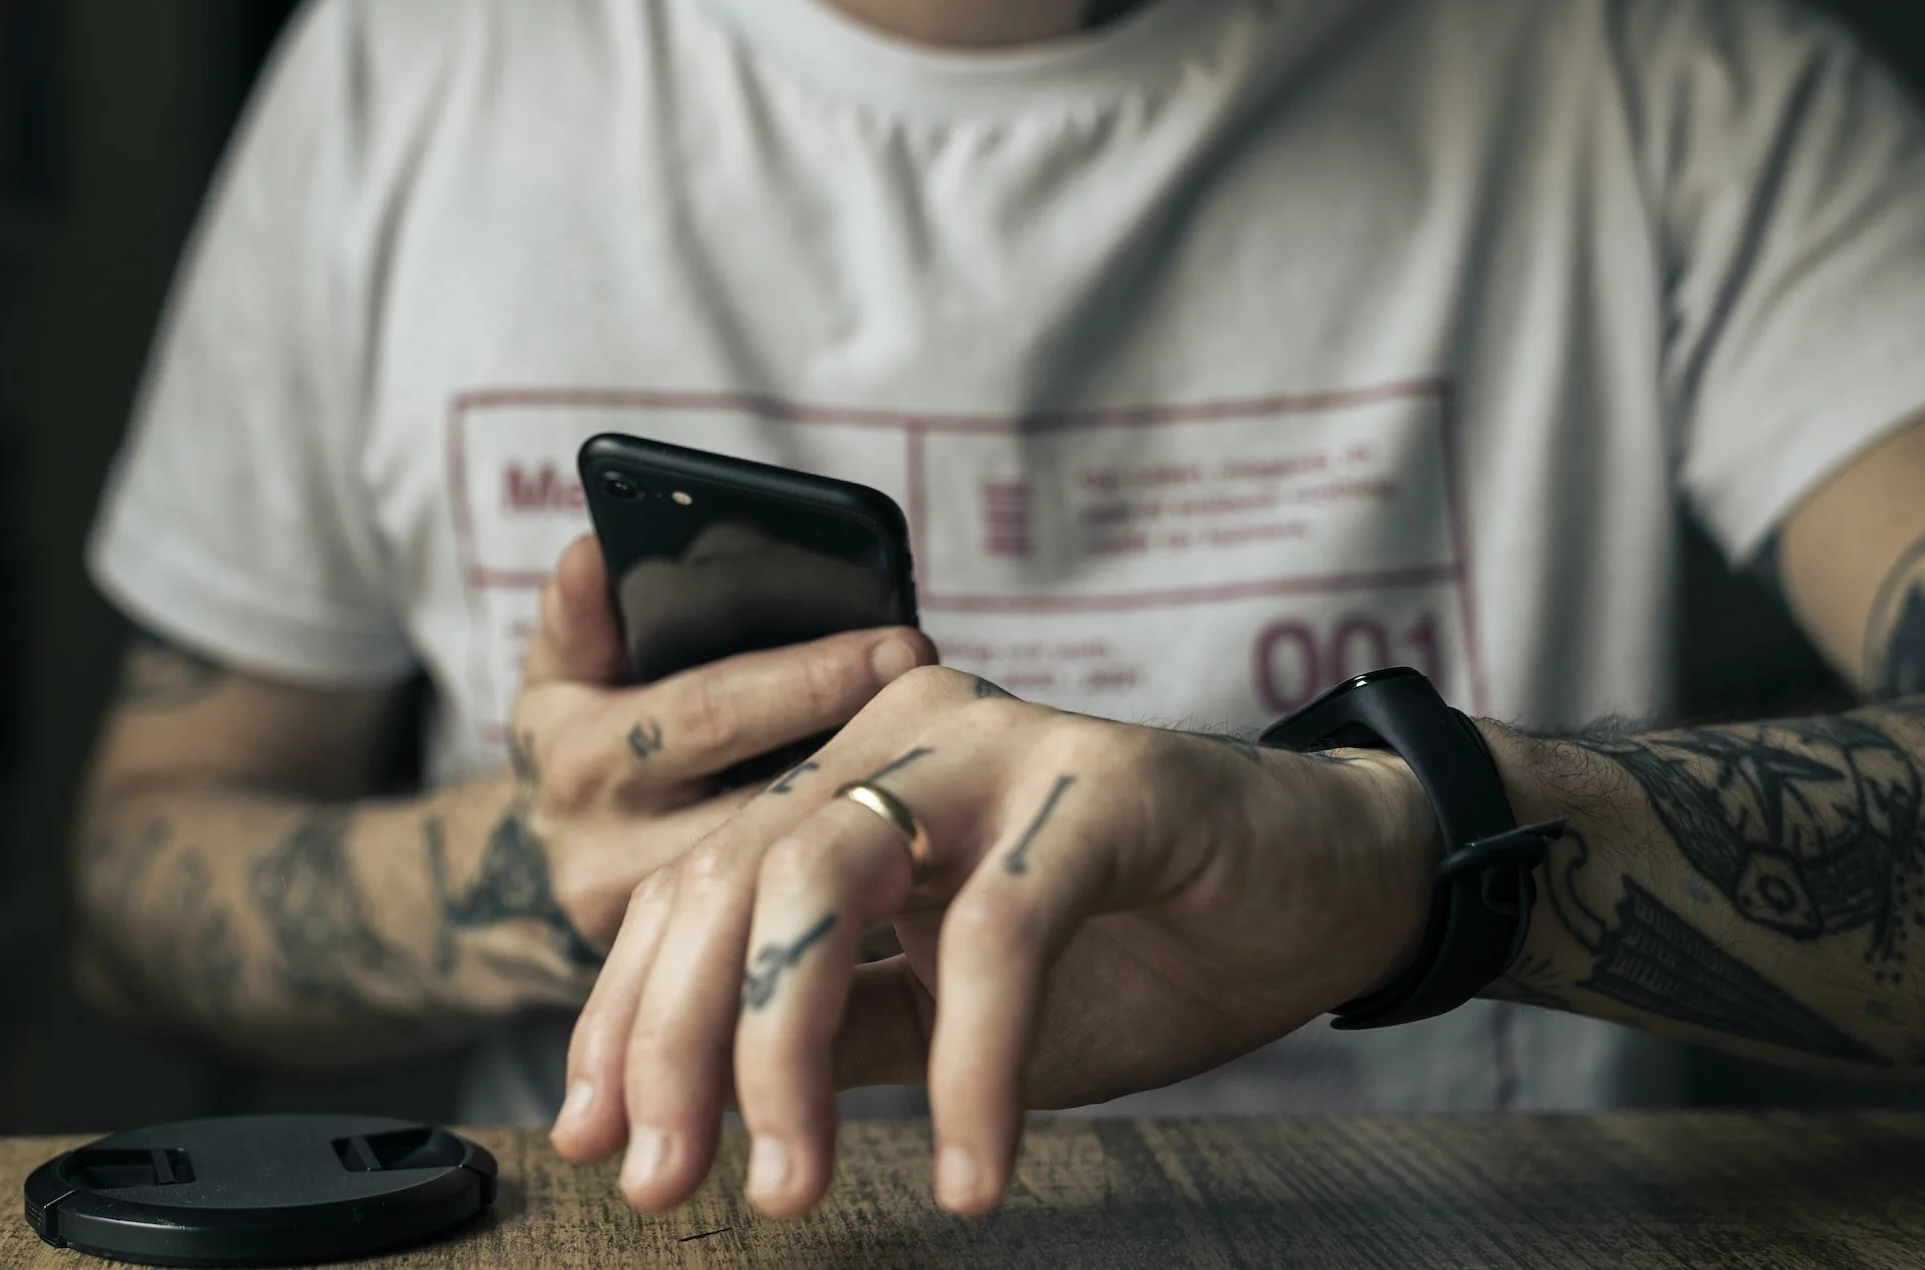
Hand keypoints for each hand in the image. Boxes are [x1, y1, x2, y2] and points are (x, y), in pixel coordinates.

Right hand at [513, 537, 933, 952]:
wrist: (545, 871)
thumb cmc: (583, 738)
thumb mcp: (563, 672)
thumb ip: (579, 613)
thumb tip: (593, 551)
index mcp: (581, 755)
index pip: (711, 711)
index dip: (812, 680)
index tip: (904, 644)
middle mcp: (605, 850)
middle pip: (761, 802)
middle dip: (864, 746)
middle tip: (953, 704)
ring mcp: (651, 927)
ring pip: (783, 874)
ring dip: (867, 819)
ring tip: (950, 764)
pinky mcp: (692, 976)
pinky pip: (788, 925)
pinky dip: (854, 881)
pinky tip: (921, 838)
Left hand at [549, 666, 1436, 1216]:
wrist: (1331, 888)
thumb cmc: (1140, 948)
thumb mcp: (953, 1010)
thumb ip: (840, 1028)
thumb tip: (701, 1102)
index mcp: (852, 777)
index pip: (697, 883)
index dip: (629, 1012)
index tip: (593, 1138)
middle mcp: (903, 736)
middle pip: (735, 872)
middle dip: (676, 1038)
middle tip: (668, 1182)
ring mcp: (1001, 744)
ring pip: (827, 871)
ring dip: (784, 1043)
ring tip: (790, 1187)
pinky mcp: (1105, 780)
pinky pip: (997, 930)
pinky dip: (968, 1064)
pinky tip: (971, 1171)